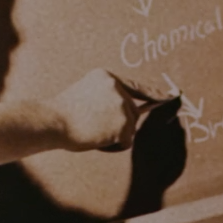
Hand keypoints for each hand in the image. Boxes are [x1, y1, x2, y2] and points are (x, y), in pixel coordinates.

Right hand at [50, 69, 170, 152]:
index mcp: (106, 76)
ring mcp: (122, 104)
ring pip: (130, 127)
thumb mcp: (86, 94)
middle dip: (121, 124)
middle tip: (95, 127)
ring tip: (92, 131)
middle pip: (133, 112)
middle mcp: (117, 86)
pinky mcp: (124, 122)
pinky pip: (126, 141)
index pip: (135, 86)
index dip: (153, 93)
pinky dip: (114, 146)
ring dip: (115, 135)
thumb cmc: (63, 113)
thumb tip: (129, 111)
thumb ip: (107, 98)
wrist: (53, 121)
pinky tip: (97, 139)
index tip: (170, 95)